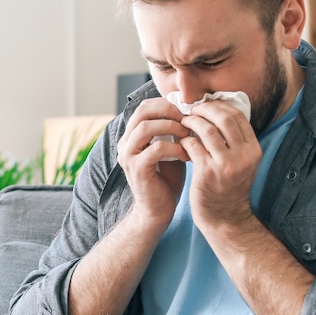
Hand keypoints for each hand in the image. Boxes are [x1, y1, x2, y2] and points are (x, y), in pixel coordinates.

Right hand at [117, 98, 190, 228]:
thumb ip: (172, 132)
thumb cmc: (167, 180)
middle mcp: (125, 143)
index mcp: (132, 136)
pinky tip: (187, 155)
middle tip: (188, 118)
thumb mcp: (170, 150)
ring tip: (188, 134)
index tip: (187, 111)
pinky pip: (156, 149)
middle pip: (142, 111)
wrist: (157, 211)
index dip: (166, 104)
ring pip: (146, 127)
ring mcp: (128, 156)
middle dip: (168, 110)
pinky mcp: (137, 169)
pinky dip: (175, 148)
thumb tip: (190, 111)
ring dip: (171, 127)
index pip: (144, 107)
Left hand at [178, 100, 261, 232]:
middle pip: (224, 118)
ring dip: (192, 122)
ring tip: (184, 122)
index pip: (238, 116)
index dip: (220, 105)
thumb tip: (219, 111)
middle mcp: (243, 156)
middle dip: (205, 109)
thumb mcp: (242, 163)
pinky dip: (185, 139)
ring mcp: (226, 165)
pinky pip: (193, 146)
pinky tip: (181, 140)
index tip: (206, 104)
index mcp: (253, 150)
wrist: (224, 218)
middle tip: (192, 109)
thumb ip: (235, 141)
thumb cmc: (229, 188)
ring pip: (207, 130)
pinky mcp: (207, 173)